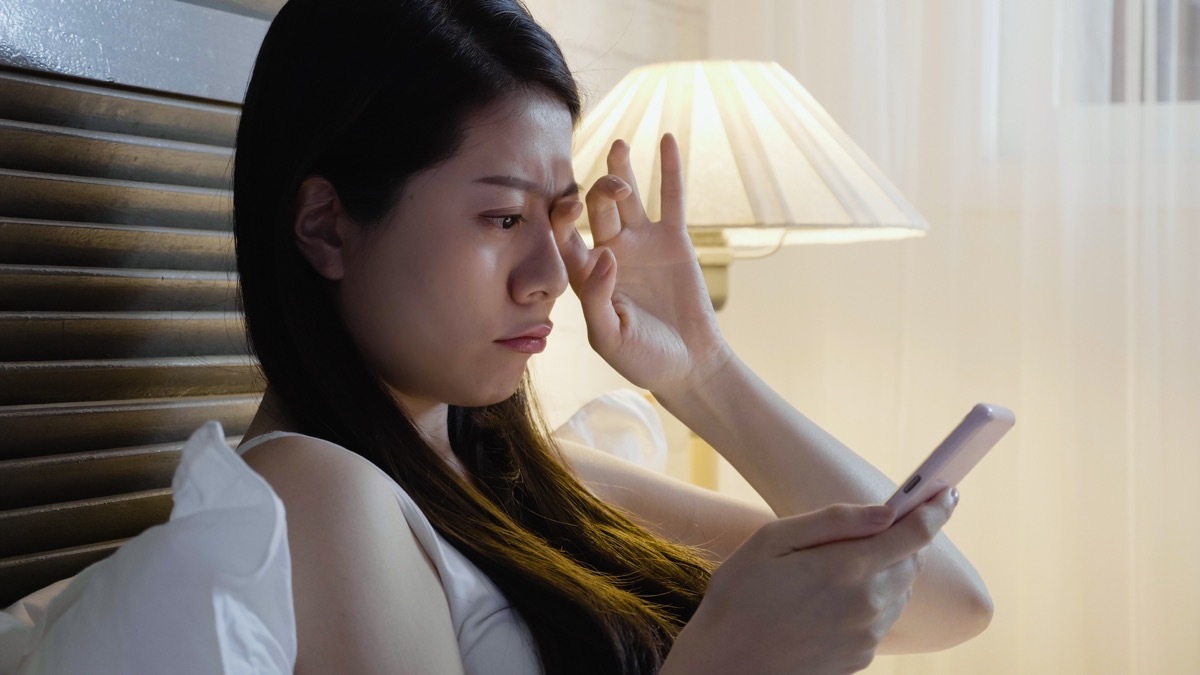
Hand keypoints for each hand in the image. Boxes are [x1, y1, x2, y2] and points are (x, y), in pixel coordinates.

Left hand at [553, 134, 728, 392]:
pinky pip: (670, 198)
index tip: (570, 209)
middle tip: (612, 190)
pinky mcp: (673, 240)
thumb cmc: (643, 359)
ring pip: (626, 198)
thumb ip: (597, 298)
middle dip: (597, 193)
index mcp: (585, 275)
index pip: (563, 236)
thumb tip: (603, 254)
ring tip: (618, 147)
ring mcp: (641, 243)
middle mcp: (609, 251)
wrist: (689, 366)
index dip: (560, 216)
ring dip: (619, 171)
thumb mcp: (610, 338)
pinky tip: (667, 139)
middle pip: (594, 209)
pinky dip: (669, 170)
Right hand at [662, 489, 959, 674]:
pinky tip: (830, 600)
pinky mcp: (861, 658)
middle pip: (911, 563)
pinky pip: (882, 620)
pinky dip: (871, 601)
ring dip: (886, 572)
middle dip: (902, 540)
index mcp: (847, 569)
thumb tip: (885, 511)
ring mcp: (867, 636)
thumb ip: (833, 522)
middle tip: (875, 529)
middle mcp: (867, 605)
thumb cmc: (739, 595)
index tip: (948, 493)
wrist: (725, 665)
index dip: (936, 509)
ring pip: (900, 592)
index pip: (914, 534)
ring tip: (839, 568)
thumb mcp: (772, 541)